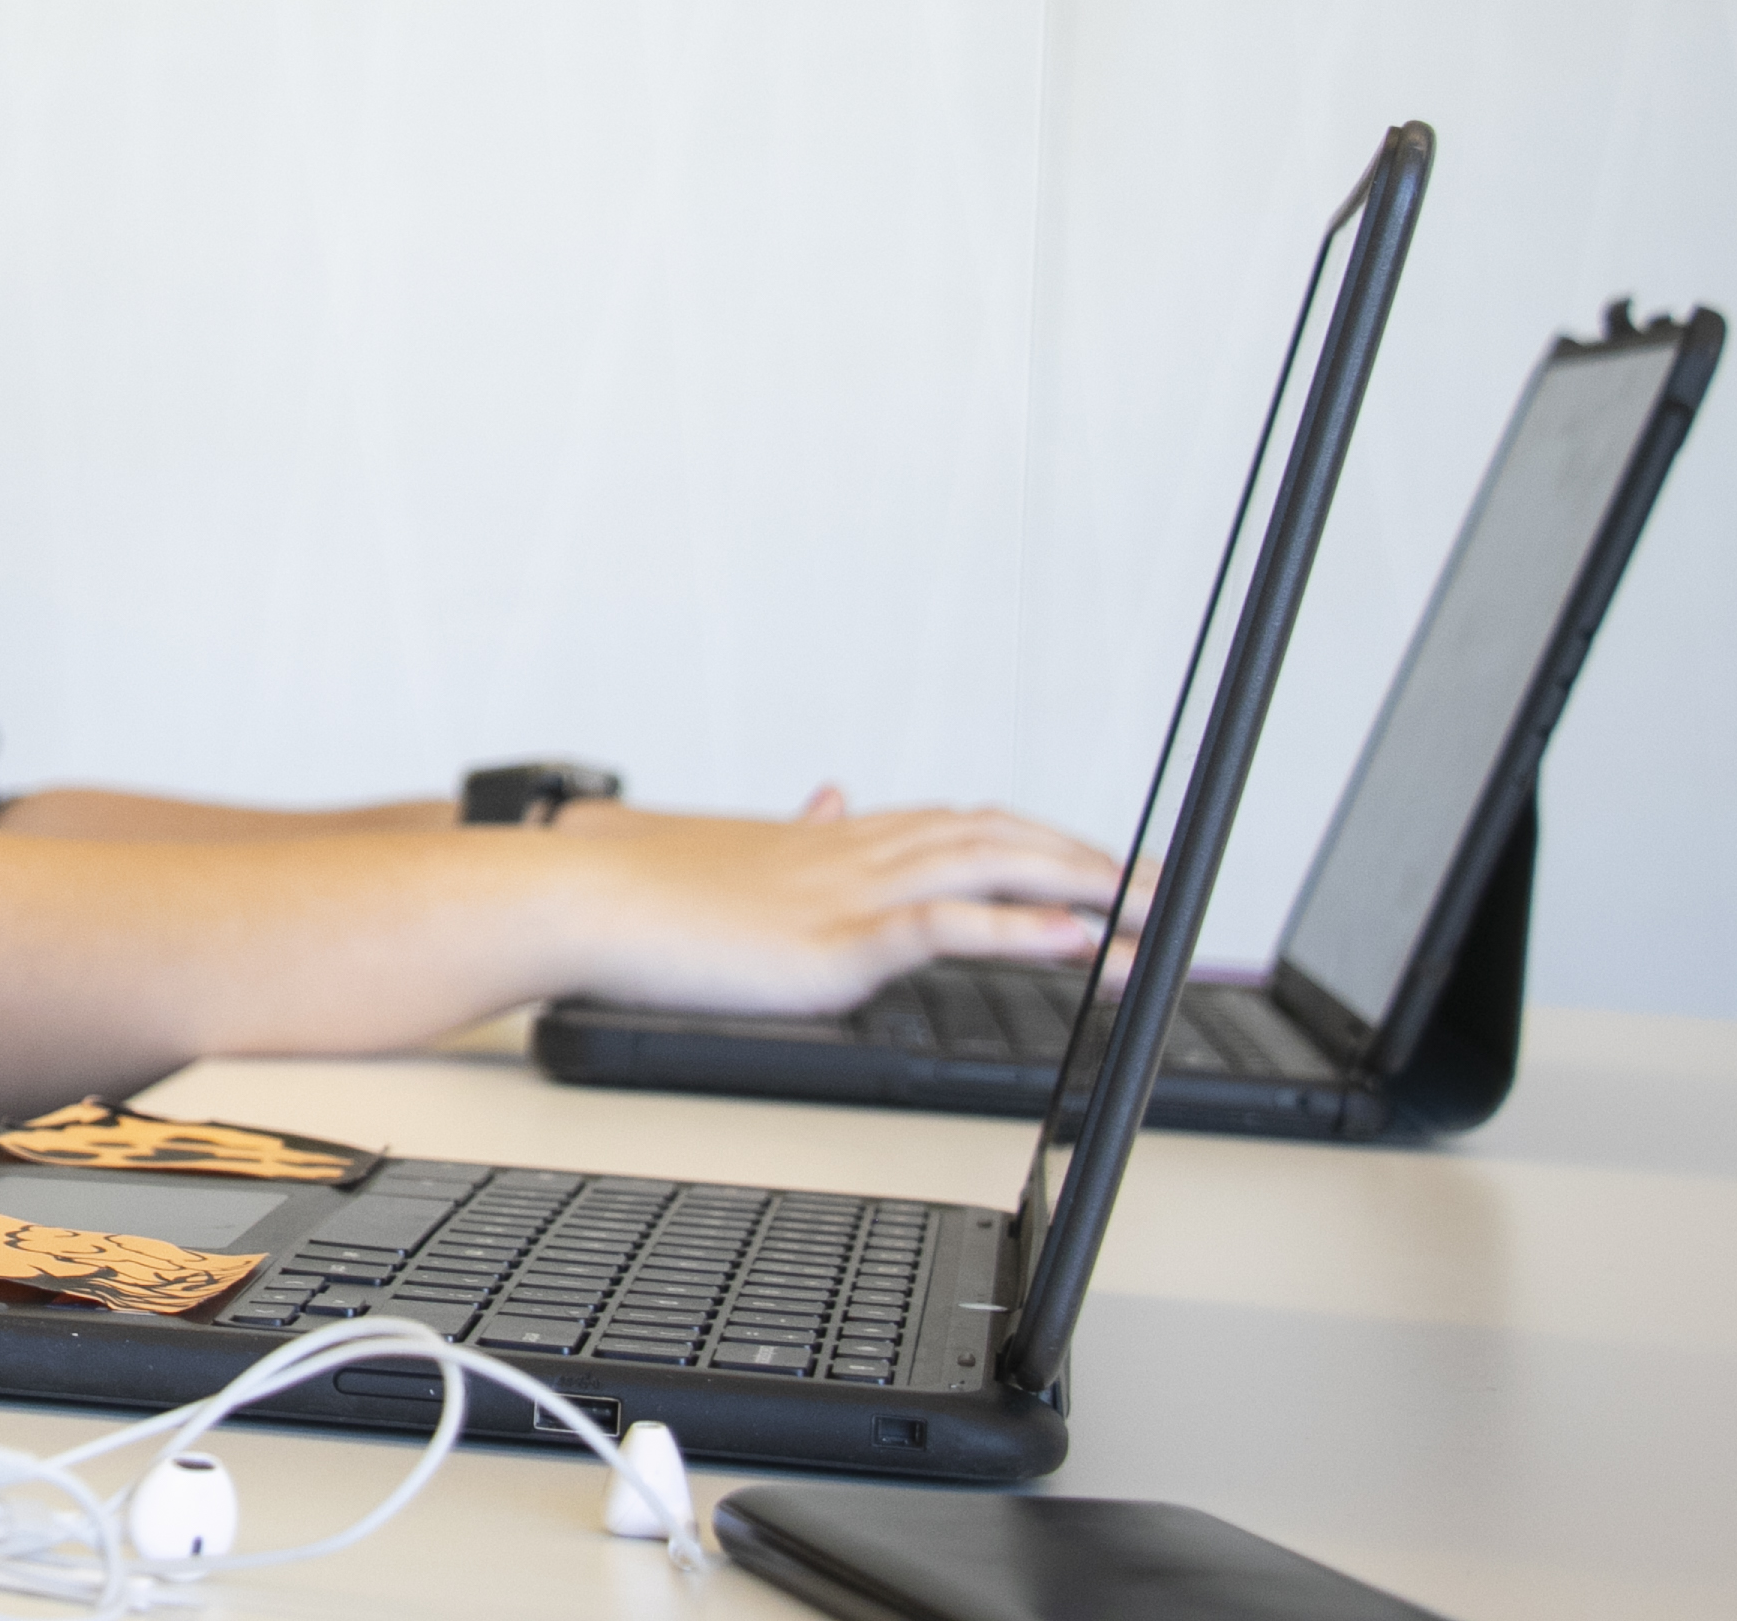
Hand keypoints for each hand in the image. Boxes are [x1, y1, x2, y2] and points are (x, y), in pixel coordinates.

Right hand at [544, 799, 1132, 1015]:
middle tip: (1158, 887)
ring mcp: (848, 893)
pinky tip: (1078, 939)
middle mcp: (853, 853)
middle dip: (1086, 859)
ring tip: (1148, 914)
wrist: (578, 896)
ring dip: (1081, 889)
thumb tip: (830, 793)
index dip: (1035, 837)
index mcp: (831, 838)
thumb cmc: (631, 882)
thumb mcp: (719, 841)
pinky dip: (1022, 928)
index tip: (1093, 858)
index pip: (958, 822)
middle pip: (996, 834)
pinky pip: (949, 925)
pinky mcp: (836, 943)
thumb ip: (784, 822)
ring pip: (990, 868)